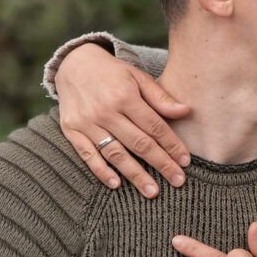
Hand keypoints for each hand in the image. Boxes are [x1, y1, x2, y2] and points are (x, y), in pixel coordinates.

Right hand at [57, 42, 190, 197]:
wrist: (73, 65)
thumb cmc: (113, 73)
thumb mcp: (138, 77)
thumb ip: (160, 97)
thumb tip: (185, 112)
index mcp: (125, 97)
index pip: (155, 126)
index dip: (172, 145)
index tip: (185, 162)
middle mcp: (106, 111)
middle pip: (139, 143)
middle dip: (160, 164)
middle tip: (178, 181)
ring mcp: (87, 123)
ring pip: (115, 153)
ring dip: (135, 174)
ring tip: (152, 191)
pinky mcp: (72, 131)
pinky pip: (88, 155)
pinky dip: (101, 171)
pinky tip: (116, 184)